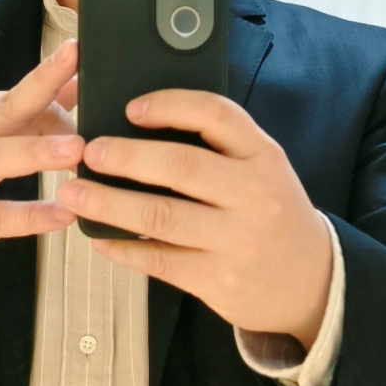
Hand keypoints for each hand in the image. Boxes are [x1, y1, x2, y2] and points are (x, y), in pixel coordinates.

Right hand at [0, 40, 82, 273]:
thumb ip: (32, 112)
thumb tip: (78, 82)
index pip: (19, 95)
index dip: (51, 77)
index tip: (79, 52)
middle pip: (4, 110)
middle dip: (42, 94)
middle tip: (82, 86)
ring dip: (36, 152)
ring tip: (76, 151)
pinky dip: (30, 215)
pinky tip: (63, 214)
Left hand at [58, 90, 332, 351]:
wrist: (312, 280)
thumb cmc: (272, 211)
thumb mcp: (263, 166)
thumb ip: (220, 146)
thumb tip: (142, 123)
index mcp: (263, 155)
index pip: (216, 115)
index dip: (169, 105)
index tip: (130, 107)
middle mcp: (253, 194)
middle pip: (180, 165)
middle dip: (125, 156)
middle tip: (88, 151)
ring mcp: (236, 239)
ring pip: (160, 215)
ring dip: (109, 202)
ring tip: (74, 192)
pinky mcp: (217, 280)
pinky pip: (158, 260)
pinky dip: (122, 247)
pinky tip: (98, 236)